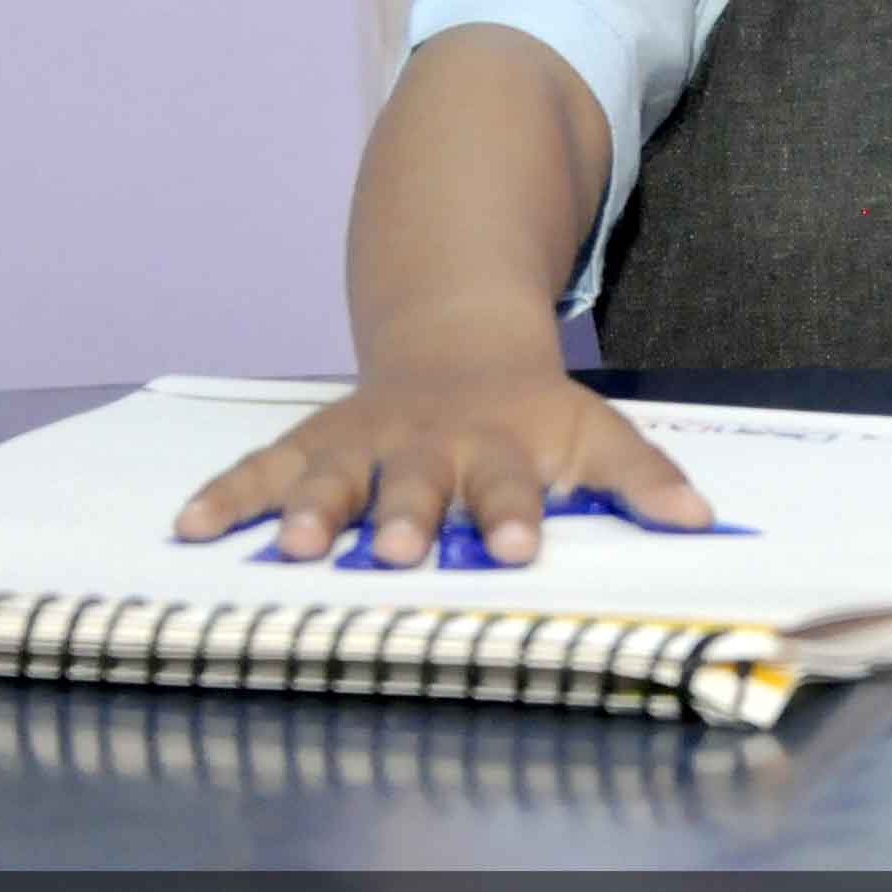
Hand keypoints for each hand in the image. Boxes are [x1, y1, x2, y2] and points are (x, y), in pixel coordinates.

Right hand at [168, 358, 708, 565]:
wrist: (456, 341)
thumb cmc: (531, 412)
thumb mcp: (595, 432)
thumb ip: (642, 477)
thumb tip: (702, 521)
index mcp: (501, 445)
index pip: (512, 482)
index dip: (513, 512)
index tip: (516, 548)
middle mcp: (428, 444)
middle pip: (417, 482)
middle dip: (405, 516)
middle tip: (394, 550)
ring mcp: (364, 444)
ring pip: (333, 476)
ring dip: (310, 511)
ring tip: (291, 548)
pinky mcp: (313, 444)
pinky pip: (263, 467)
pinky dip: (225, 495)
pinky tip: (189, 527)